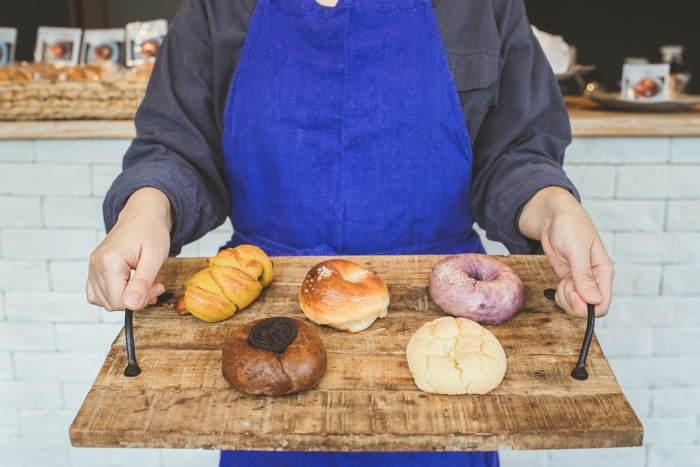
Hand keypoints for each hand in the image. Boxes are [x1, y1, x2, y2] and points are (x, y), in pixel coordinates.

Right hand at [87, 187, 172, 310]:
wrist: (142, 215)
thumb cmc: (150, 232)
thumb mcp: (154, 257)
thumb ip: (143, 283)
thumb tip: (132, 305)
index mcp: (109, 261)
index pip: (119, 300)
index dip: (140, 301)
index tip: (157, 288)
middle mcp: (96, 265)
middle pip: (111, 303)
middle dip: (136, 300)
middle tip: (154, 286)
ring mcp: (93, 267)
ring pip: (104, 301)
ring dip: (126, 299)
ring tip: (143, 284)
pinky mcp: (94, 269)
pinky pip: (96, 294)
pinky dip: (112, 296)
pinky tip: (128, 286)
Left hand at [519, 187, 613, 317]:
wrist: (553, 217)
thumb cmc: (570, 226)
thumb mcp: (576, 249)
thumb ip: (584, 275)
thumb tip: (594, 300)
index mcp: (604, 272)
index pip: (603, 304)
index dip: (587, 307)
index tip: (572, 294)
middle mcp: (595, 280)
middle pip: (589, 309)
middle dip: (573, 303)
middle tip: (564, 285)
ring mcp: (582, 281)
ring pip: (577, 306)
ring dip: (565, 299)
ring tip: (562, 281)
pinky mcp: (569, 280)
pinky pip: (567, 298)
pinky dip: (560, 295)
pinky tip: (559, 283)